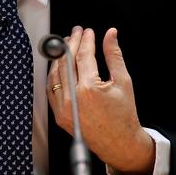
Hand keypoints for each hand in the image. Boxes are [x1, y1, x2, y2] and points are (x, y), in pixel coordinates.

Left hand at [47, 26, 154, 174]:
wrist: (119, 143)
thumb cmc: (124, 115)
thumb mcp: (124, 81)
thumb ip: (114, 55)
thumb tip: (110, 34)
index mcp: (90, 89)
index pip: (83, 56)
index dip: (86, 40)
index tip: (88, 32)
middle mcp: (73, 99)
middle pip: (67, 61)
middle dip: (71, 43)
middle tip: (76, 32)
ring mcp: (63, 108)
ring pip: (56, 74)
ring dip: (60, 56)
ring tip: (67, 44)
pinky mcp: (59, 115)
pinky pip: (51, 89)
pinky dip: (55, 74)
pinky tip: (60, 64)